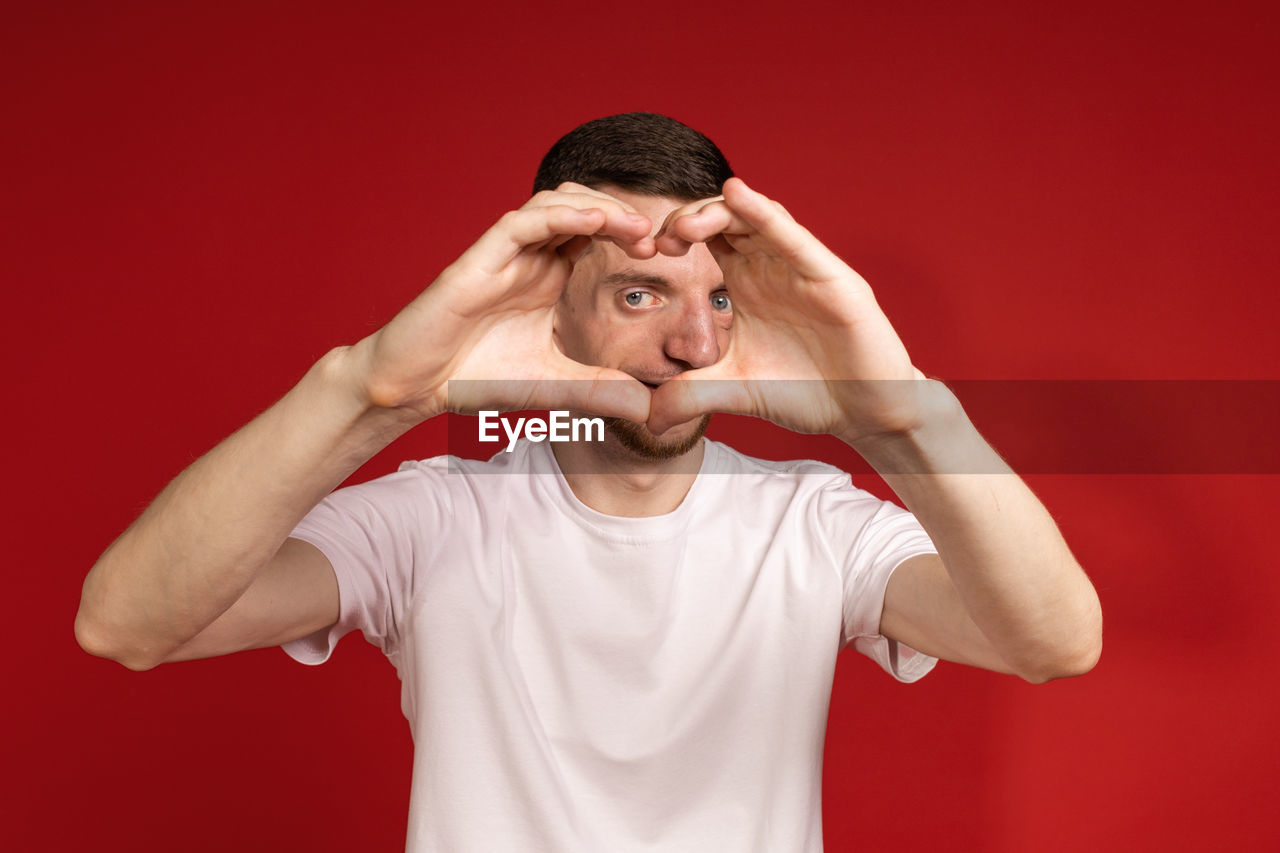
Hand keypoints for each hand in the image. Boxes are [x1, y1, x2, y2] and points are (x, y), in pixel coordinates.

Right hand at [357, 184, 657, 421]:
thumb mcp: (553, 386)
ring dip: (598, 208)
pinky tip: (593, 220)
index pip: (596, 236)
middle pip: (582, 209)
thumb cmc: (474, 376)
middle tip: (656, 238)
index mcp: (547, 276)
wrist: (416, 386)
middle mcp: (529, 257)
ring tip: (634, 226)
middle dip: (622, 215)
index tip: (663, 254)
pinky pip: (523, 222)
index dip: (630, 235)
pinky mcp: (479, 258)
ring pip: (555, 203)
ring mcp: (504, 254)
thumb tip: (648, 409)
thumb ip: (598, 391)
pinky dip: (559, 215)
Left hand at [647, 178, 929, 444]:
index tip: (645, 254)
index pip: (706, 237)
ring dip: (719, 212)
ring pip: (757, 217)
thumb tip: (647, 420)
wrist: (863, 411)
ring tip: (686, 223)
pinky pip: (795, 237)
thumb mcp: (734, 392)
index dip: (674, 234)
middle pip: (726, 218)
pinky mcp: (832, 277)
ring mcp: (802, 266)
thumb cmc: (805, 391)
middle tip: (660, 240)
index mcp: (746, 281)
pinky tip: (738, 196)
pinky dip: (765, 214)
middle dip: (689, 219)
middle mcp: (772, 264)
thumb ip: (691, 396)